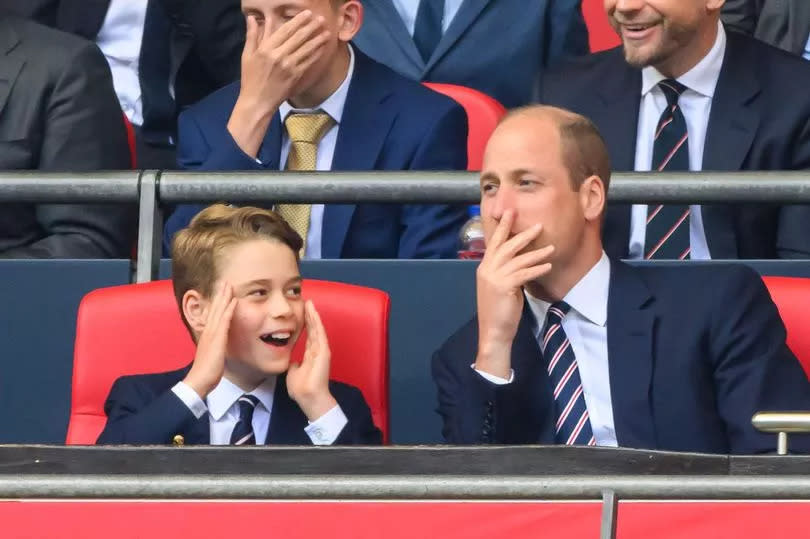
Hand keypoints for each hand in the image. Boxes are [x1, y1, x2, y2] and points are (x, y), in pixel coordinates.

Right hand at [183, 283, 236, 398]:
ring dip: (224, 297)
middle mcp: (208, 331)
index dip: (217, 303)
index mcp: (207, 335)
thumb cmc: (206, 372)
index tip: (222, 292)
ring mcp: (212, 334)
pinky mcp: (217, 339)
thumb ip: (215, 349)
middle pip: (214, 309)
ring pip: (218, 311)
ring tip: (228, 284)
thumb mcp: (211, 356)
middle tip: (224, 281)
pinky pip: (224, 321)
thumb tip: (218, 348)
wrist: (199, 381)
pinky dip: (229, 309)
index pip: (213, 315)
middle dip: (220, 294)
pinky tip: (234, 300)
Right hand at [227, 11, 330, 156]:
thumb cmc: (251, 78)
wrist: (258, 101)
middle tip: (320, 18)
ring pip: (306, 49)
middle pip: (298, 37)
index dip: (298, 20)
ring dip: (318, 39)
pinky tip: (322, 47)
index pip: (285, 30)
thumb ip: (252, 36)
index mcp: (266, 48)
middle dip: (311, 26)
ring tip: (327, 31)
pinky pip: (309, 62)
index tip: (307, 14)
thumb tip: (251, 18)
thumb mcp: (247, 55)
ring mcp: (289, 66)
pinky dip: (316, 53)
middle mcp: (279, 55)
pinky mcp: (295, 76)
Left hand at [287, 300, 337, 420]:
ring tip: (309, 303)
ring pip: (317, 328)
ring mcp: (322, 350)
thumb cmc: (301, 388)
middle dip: (310, 315)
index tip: (302, 312)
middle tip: (306, 301)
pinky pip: (319, 333)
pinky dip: (316, 322)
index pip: (308, 334)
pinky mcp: (324, 351)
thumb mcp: (293, 372)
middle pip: (313, 328)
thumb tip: (291, 360)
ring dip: (313, 315)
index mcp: (311, 354)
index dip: (306, 323)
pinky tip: (313, 312)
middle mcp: (317, 350)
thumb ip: (294, 364)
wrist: (309, 398)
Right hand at [475, 210, 553, 377]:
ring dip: (536, 252)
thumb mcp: (499, 287)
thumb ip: (505, 273)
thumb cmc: (499, 312)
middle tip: (538, 225)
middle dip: (522, 234)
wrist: (493, 331)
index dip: (502, 227)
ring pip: (517, 259)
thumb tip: (519, 262)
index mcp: (484, 268)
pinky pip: (523, 273)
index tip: (509, 212)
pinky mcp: (503, 286)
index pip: (494, 243)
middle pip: (506, 246)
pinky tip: (547, 265)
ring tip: (551, 247)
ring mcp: (494, 277)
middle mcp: (487, 269)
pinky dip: (536, 268)